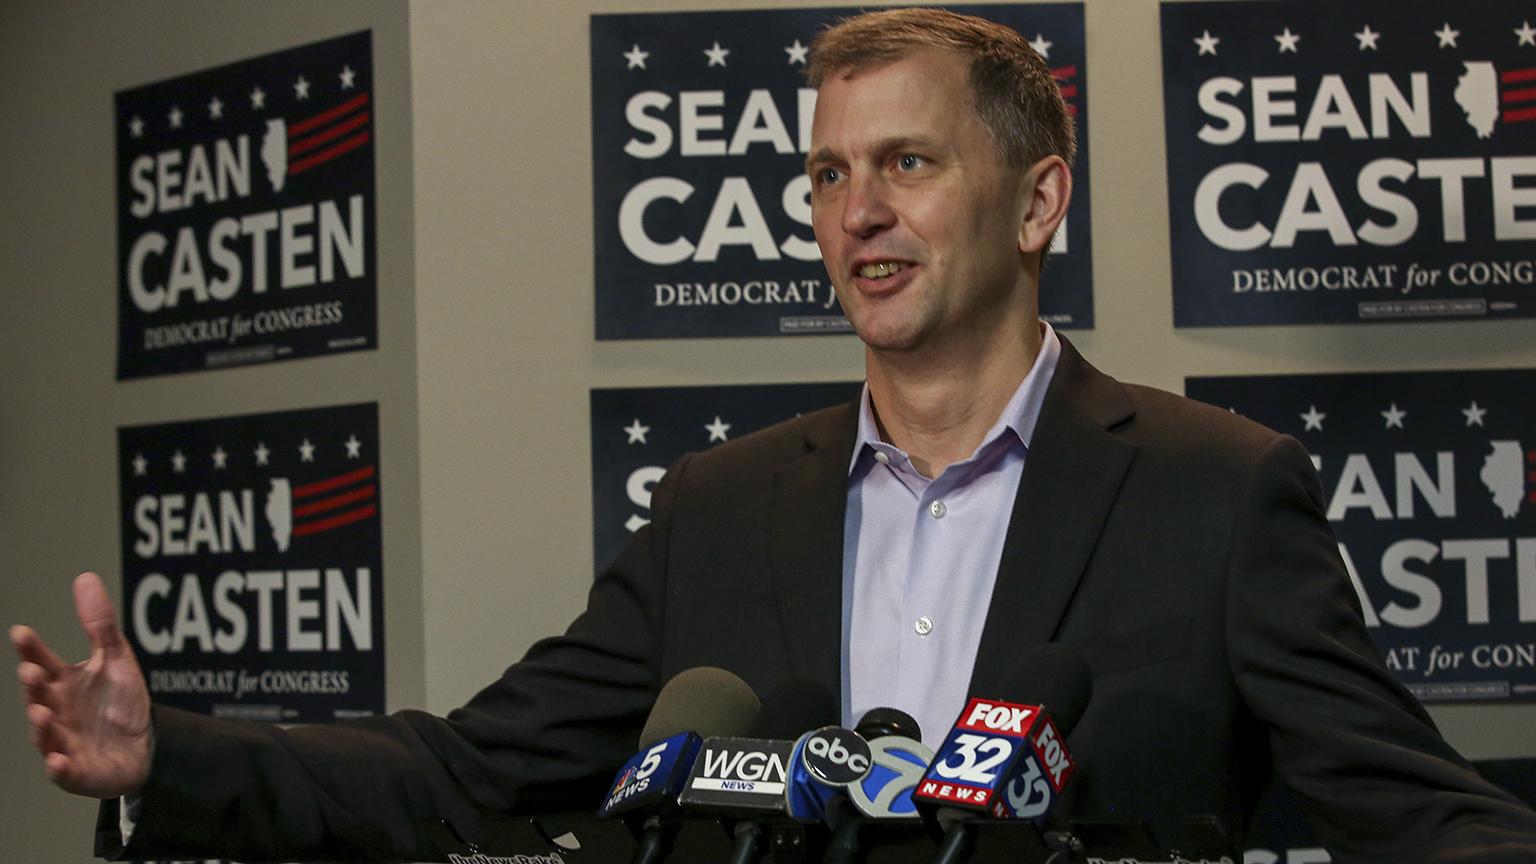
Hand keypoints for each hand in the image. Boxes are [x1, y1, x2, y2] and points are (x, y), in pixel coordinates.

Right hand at [12, 572, 152, 797]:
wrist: (147, 746)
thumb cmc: (121, 702)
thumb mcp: (116, 659)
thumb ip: (99, 624)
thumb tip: (84, 577)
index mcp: (64, 683)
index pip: (42, 662)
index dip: (31, 649)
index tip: (21, 633)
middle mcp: (57, 711)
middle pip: (39, 697)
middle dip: (34, 686)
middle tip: (31, 671)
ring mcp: (63, 741)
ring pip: (46, 735)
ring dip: (41, 726)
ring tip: (42, 713)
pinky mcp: (77, 771)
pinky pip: (63, 771)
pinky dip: (59, 767)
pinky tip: (58, 760)